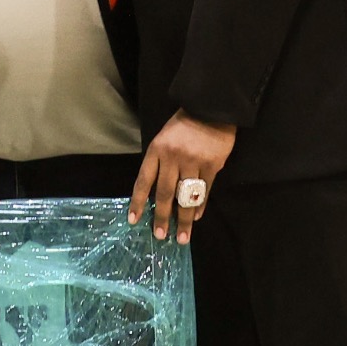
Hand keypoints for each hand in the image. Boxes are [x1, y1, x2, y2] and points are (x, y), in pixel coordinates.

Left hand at [129, 110, 236, 244]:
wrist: (210, 109)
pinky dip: (200, 206)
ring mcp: (194, 161)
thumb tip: (157, 195)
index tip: (134, 220)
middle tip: (160, 235)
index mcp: (156, 150)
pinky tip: (197, 217)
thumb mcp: (163, 139)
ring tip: (182, 237)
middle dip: (162, 217)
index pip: (144, 181)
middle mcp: (173, 157)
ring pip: (186, 196)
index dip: (138, 202)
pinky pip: (204, 190)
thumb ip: (159, 164)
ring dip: (184, 219)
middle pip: (165, 193)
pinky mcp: (212, 165)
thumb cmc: (183, 126)